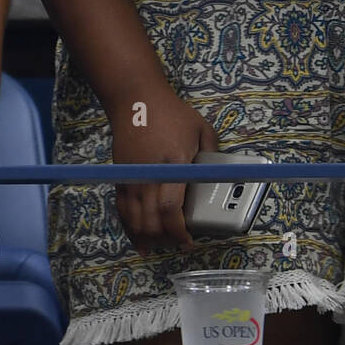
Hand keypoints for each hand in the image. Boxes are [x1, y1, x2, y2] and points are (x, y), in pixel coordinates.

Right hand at [110, 86, 219, 253]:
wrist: (136, 101)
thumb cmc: (172, 113)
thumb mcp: (201, 127)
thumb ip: (213, 153)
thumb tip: (223, 175)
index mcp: (174, 164)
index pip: (171, 209)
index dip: (179, 231)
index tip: (188, 241)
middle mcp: (150, 176)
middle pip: (152, 222)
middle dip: (166, 240)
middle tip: (179, 243)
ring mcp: (133, 179)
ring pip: (135, 222)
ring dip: (148, 238)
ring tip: (162, 243)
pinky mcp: (121, 179)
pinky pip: (122, 212)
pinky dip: (130, 229)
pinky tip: (139, 239)